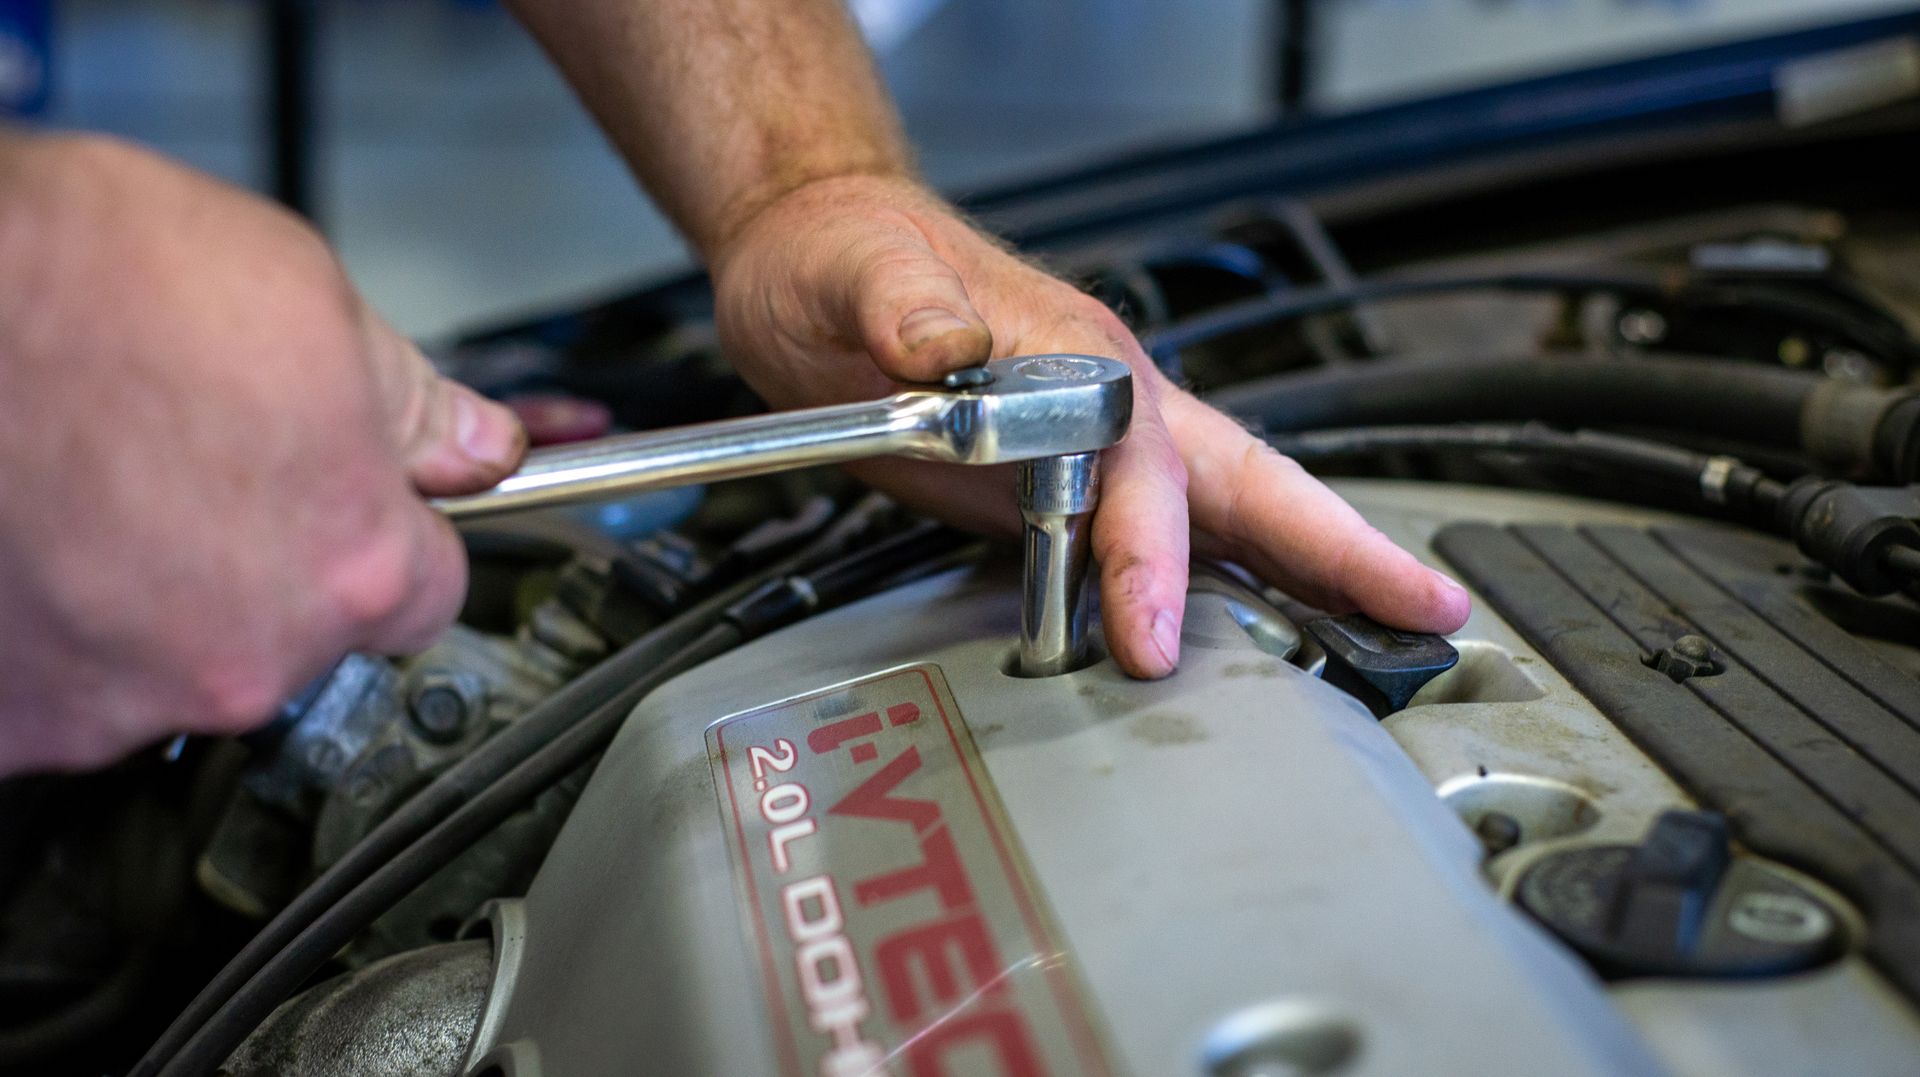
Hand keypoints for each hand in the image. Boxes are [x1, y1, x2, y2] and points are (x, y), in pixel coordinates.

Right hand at [0, 134, 525, 773]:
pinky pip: (68, 694)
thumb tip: (473, 441)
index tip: (354, 502)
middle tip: (194, 468)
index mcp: (351, 563)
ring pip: (180, 666)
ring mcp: (123, 703)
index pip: (429, 588)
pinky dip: (60, 633)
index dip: (390, 531)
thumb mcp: (298, 295)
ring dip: (155, 600)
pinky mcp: (15, 725)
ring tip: (94, 492)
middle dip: (267, 561)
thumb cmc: (70, 282)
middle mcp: (248, 659)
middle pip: (302, 635)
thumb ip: (408, 400)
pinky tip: (40, 547)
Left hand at [711, 175, 1468, 677]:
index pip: (1140, 470)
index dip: (1151, 559)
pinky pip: (1163, 542)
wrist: (818, 255)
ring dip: (1307, 574)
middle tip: (1427, 607)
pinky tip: (1252, 632)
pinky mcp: (1064, 483)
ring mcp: (1100, 444)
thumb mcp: (856, 273)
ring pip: (1227, 514)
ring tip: (1390, 632)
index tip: (1150, 638)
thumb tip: (941, 351)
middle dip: (1341, 548)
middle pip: (1250, 481)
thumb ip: (901, 310)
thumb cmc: (846, 257)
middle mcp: (1113, 400)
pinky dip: (1220, 589)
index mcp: (1078, 354)